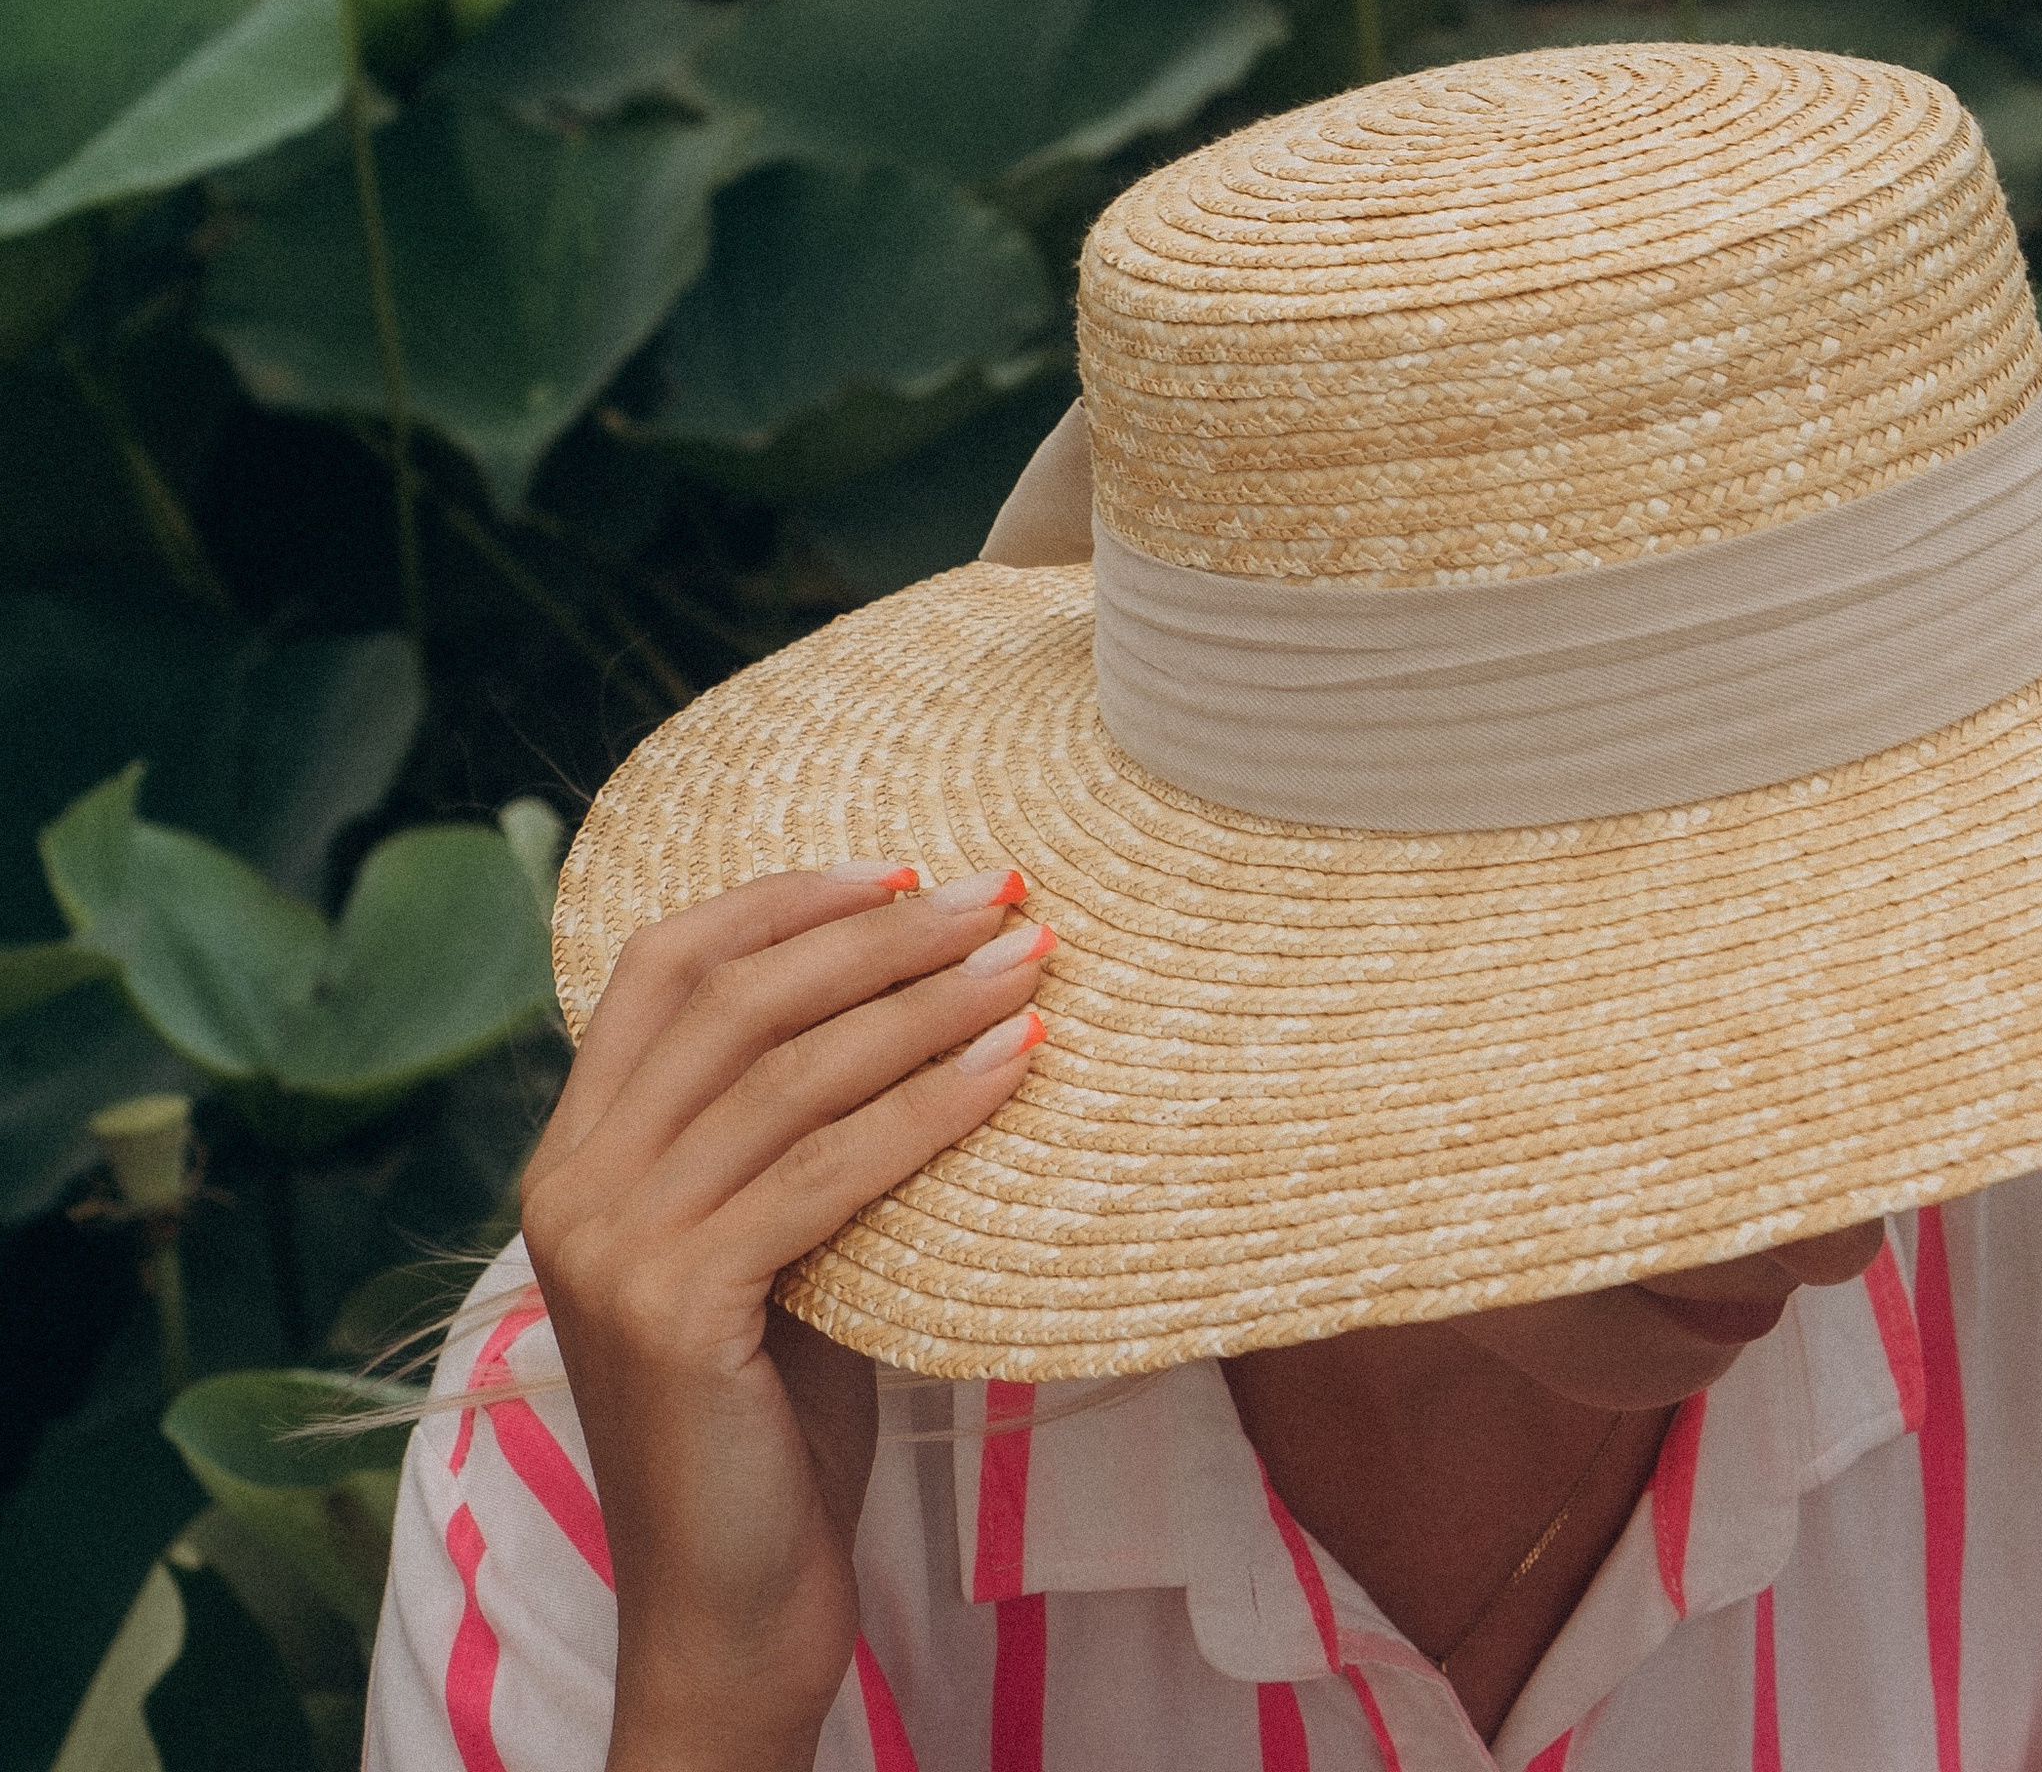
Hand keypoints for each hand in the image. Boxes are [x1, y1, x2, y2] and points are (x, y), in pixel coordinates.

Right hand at [518, 862, 1052, 1771]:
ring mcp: (612, 1244)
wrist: (730, 1616)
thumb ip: (789, 1136)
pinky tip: (1015, 1067)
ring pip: (790, 1070)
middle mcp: (571, 1183)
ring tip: (1030, 959)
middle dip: (880, 931)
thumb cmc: (773, 1428)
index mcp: (573, 1154)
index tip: (901, 864)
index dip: (780, 898)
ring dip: (926, 999)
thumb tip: (919, 989)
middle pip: (736, 996)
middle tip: (1002, 889)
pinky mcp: (675, 1306)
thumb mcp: (765, 1250)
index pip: (662, 964)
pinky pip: (827, 1170)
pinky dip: (930, 1104)